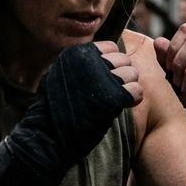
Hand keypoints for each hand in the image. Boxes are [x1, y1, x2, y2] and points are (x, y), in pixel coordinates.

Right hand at [0, 41, 140, 185]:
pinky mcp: (113, 98)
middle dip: (123, 74)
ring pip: (133, 74)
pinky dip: (134, 98)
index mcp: (76, 53)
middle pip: (124, 59)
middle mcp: (90, 62)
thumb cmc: (53, 110)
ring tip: (118, 100)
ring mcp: (102, 79)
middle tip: (113, 90)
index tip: (105, 77)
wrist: (48, 138)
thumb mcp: (58, 76)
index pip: (110, 47)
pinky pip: (136, 90)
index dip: (111, 62)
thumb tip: (102, 57)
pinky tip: (125, 105)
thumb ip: (80, 65)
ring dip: (129, 86)